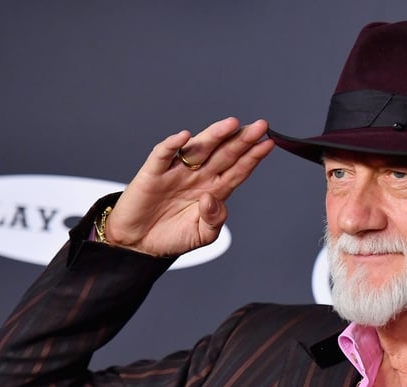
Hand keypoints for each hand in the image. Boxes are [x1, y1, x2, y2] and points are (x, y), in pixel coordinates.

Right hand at [103, 117, 273, 255]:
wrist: (138, 243)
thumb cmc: (172, 236)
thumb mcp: (202, 235)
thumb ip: (214, 220)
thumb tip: (211, 199)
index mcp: (214, 189)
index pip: (238, 169)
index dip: (253, 156)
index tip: (268, 143)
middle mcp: (198, 175)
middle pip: (224, 153)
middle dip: (242, 140)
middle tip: (260, 126)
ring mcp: (177, 171)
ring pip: (199, 148)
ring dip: (215, 135)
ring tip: (232, 124)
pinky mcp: (154, 173)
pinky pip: (163, 154)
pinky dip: (173, 145)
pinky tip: (185, 136)